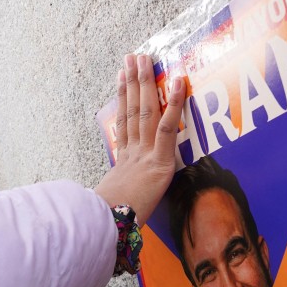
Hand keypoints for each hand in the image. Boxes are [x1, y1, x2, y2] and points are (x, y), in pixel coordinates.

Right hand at [94, 54, 184, 226]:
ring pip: (145, 112)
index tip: (121, 77)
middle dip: (133, 82)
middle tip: (133, 57)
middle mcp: (132, 153)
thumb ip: (119, 191)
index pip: (123, 123)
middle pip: (132, 110)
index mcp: (123, 161)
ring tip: (145, 60)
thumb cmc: (110, 221)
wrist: (108, 228)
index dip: (122, 98)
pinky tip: (178, 83)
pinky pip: (168, 128)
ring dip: (146, 83)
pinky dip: (174, 104)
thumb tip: (115, 197)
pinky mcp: (159, 162)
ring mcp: (145, 155)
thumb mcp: (114, 201)